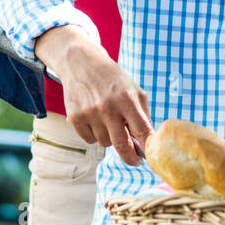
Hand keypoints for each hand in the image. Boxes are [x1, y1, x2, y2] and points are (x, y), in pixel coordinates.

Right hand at [36, 26, 152, 165]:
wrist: (82, 64)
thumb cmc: (113, 80)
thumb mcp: (134, 91)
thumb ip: (142, 116)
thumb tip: (147, 144)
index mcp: (127, 99)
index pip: (142, 131)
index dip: (148, 148)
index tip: (150, 157)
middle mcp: (108, 107)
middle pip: (122, 146)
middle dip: (131, 158)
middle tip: (135, 160)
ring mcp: (90, 113)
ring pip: (105, 143)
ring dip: (110, 137)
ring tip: (108, 119)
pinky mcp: (75, 118)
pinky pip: (89, 140)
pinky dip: (94, 134)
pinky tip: (94, 118)